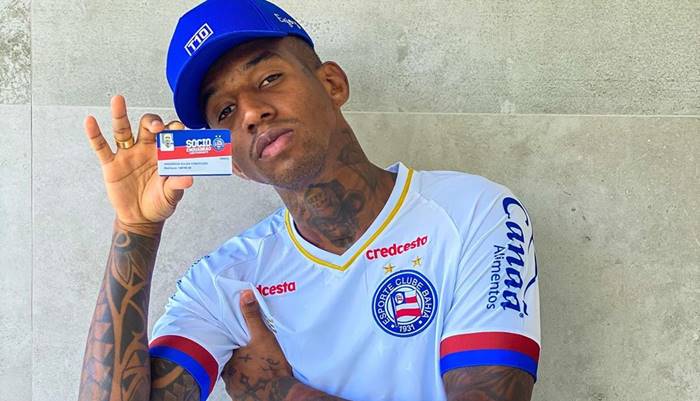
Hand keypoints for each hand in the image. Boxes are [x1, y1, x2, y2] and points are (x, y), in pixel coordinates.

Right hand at [84, 95, 192, 233]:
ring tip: (118, 99)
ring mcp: (127, 154)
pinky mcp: (111, 164)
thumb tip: (189, 179)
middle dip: (152, 122)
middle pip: (147, 126)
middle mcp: (145, 148)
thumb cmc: (160, 203)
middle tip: (156, 127)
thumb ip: (177, 185)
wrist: (141, 219)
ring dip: (120, 114)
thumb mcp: (171, 195)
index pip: (170, 133)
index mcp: (163, 152)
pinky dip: (94, 134)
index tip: (179, 130)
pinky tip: (90, 121)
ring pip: (122, 129)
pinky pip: (101, 147)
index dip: (174, 128)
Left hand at [222, 290, 293, 398]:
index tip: (235, 344)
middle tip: (244, 356)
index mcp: (230, 360)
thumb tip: (245, 294)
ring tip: (251, 368)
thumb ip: (252, 316)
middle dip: (234, 360)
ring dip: (240, 374)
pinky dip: (247, 385)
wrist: (281, 393)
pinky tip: (255, 381)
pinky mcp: (243, 398)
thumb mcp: (263, 337)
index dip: (228, 347)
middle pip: (227, 365)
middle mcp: (229, 377)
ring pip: (234, 378)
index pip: (222, 351)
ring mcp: (235, 390)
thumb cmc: (271, 365)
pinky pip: (241, 390)